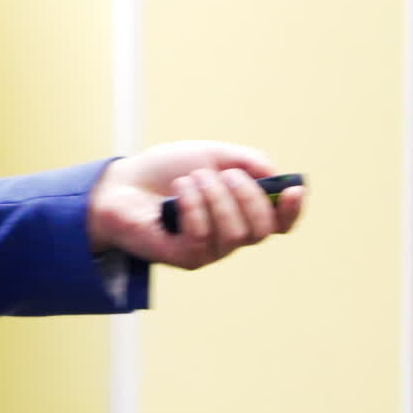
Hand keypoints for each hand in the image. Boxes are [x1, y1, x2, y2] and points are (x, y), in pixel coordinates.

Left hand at [87, 140, 303, 269]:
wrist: (120, 183)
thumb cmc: (165, 171)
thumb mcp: (209, 155)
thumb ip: (246, 162)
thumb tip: (276, 177)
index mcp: (239, 213)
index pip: (278, 223)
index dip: (292, 210)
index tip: (292, 189)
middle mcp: (228, 236)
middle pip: (261, 230)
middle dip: (247, 196)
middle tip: (221, 174)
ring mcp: (208, 250)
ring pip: (234, 234)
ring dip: (214, 197)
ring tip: (191, 178)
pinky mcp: (184, 257)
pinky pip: (203, 237)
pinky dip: (194, 207)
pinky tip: (178, 191)